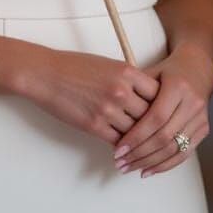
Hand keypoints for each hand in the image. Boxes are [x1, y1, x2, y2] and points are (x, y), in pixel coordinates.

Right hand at [22, 49, 158, 146]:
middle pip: (150, 113)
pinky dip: (123, 145)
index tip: (165, 110)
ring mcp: (108, 109)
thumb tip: (145, 94)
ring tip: (144, 144)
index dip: (162, 103)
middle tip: (159, 132)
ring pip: (136, 130)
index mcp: (127, 71)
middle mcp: (121, 90)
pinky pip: (118, 140)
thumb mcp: (109, 64)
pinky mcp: (94, 125)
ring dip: (139, 138)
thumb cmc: (76, 67)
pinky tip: (125, 147)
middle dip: (154, 124)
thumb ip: (129, 78)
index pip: (157, 92)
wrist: (48, 74)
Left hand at [113, 42, 212, 176]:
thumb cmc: (168, 71)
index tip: (119, 149)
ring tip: (130, 168)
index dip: (136, 136)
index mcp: (178, 86)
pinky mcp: (204, 128)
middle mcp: (192, 102)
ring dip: (150, 162)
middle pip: (164, 136)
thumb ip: (135, 92)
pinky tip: (148, 170)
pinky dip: (165, 165)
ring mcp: (200, 116)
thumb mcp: (151, 73)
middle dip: (140, 153)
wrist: (198, 68)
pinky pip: (185, 153)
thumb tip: (113, 117)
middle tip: (120, 163)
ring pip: (174, 148)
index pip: (156, 117)